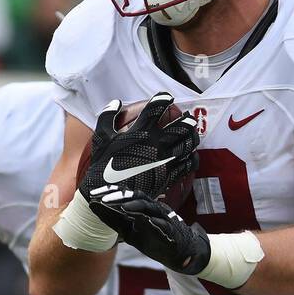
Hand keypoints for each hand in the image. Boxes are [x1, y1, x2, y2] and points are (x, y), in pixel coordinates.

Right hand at [80, 93, 198, 202]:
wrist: (111, 196)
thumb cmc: (104, 166)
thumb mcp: (101, 138)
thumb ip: (107, 117)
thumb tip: (116, 102)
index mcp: (141, 131)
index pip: (157, 108)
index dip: (163, 99)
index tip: (166, 98)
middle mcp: (157, 143)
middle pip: (181, 127)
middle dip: (186, 120)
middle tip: (187, 118)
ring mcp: (166, 160)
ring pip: (188, 144)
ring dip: (192, 136)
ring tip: (192, 133)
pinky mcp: (170, 176)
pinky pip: (188, 164)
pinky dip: (192, 158)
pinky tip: (191, 155)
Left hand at [89, 189, 210, 273]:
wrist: (178, 253)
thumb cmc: (154, 239)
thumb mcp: (130, 232)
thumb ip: (115, 222)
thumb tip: (94, 210)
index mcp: (143, 207)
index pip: (126, 195)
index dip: (110, 193)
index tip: (93, 194)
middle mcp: (154, 208)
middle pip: (137, 196)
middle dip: (120, 196)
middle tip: (103, 198)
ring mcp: (164, 218)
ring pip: (150, 207)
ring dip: (136, 206)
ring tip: (122, 208)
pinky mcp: (172, 230)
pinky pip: (163, 224)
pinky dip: (152, 222)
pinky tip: (142, 221)